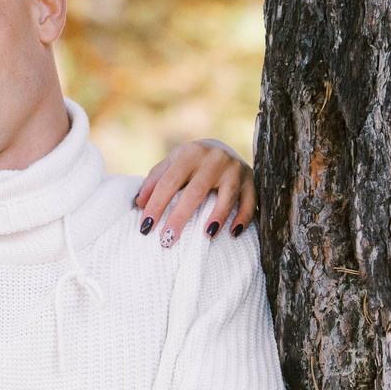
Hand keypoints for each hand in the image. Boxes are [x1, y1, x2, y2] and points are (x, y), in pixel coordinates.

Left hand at [135, 139, 254, 246]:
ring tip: (205, 236)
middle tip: (167, 239)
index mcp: (190, 154)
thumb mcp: (172, 165)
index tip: (145, 227)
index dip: (156, 205)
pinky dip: (243, 218)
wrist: (224, 150)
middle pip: (195, 191)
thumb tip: (139, 202)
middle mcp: (214, 159)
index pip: (169, 182)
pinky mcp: (251, 181)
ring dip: (217, 217)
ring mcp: (235, 169)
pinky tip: (233, 233)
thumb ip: (155, 180)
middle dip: (180, 217)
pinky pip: (250, 202)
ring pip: (226, 196)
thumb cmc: (191, 164)